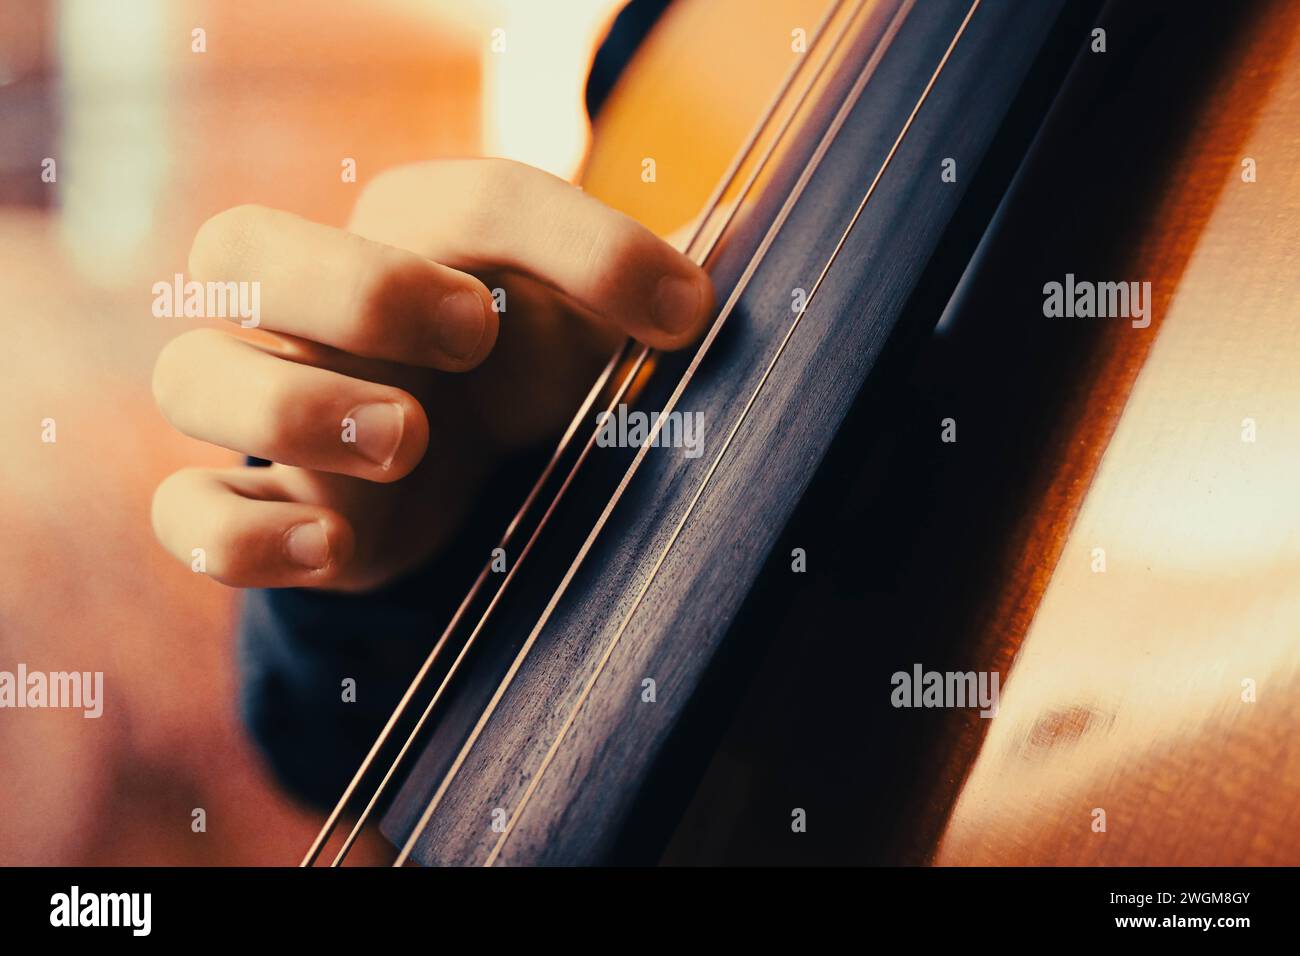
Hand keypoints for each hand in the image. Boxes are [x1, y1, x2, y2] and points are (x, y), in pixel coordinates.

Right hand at [150, 159, 712, 591]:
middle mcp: (315, 312)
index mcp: (410, 244)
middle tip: (471, 332)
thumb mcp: (593, 331)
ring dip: (292, 406)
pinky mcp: (258, 512)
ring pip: (191, 376)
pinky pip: (183, 513)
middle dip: (359, 285)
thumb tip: (747, 236)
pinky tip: (332, 551)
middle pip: (246, 245)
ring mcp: (272, 411)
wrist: (458, 482)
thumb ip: (648, 288)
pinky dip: (239, 536)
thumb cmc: (528, 383)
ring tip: (408, 443)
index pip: (465, 201)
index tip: (684, 313)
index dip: (576, 242)